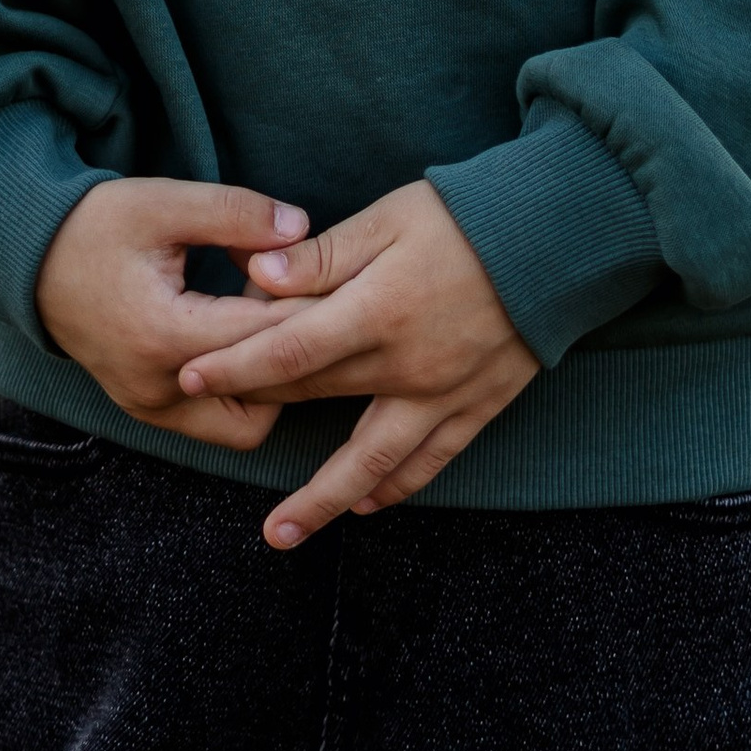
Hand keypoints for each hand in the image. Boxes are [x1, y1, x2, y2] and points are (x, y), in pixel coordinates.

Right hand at [34, 177, 310, 447]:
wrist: (28, 260)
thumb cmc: (96, 226)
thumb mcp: (163, 202)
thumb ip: (235, 214)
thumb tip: (301, 227)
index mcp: (163, 335)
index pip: (264, 337)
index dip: (309, 308)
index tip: (339, 281)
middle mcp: (158, 387)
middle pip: (266, 397)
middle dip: (299, 355)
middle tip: (314, 307)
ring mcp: (150, 408)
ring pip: (246, 426)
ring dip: (273, 382)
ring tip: (275, 323)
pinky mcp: (147, 410)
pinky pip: (217, 423)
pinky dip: (245, 391)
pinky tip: (250, 340)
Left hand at [180, 181, 537, 548]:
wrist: (564, 236)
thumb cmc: (470, 216)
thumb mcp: (391, 218)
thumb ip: (325, 256)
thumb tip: (259, 278)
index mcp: (379, 311)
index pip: (288, 351)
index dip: (233, 367)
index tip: (187, 378)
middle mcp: (408, 366)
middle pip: (317, 401)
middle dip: (260, 414)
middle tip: (212, 429)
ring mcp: (445, 395)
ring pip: (371, 461)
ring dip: (322, 500)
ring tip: (280, 534)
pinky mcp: (479, 406)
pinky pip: (431, 461)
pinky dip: (395, 487)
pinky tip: (367, 504)